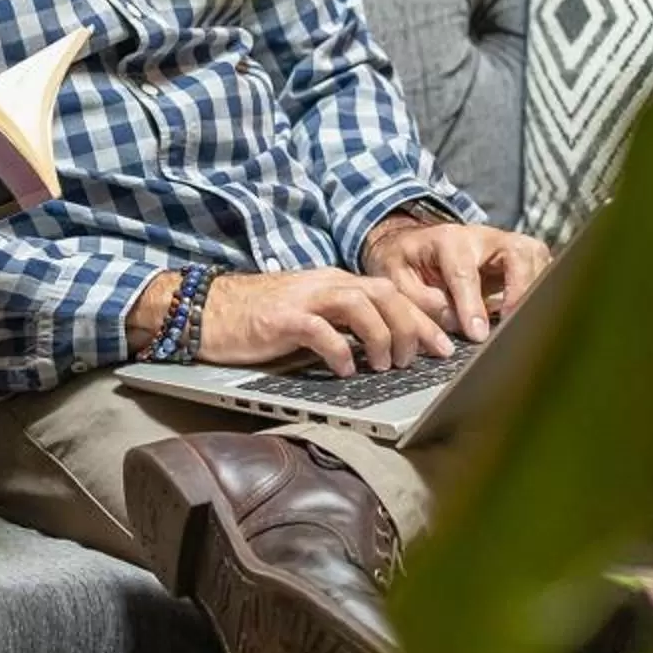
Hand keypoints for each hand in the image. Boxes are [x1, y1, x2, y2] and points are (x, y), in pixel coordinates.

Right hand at [197, 267, 456, 378]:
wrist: (207, 310)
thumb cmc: (258, 318)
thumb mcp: (310, 314)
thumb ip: (343, 322)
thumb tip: (383, 345)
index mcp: (335, 283)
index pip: (391, 292)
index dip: (424, 316)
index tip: (445, 343)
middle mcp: (324, 285)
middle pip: (385, 294)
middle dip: (412, 326)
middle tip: (422, 358)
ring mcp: (303, 299)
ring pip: (360, 305)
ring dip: (381, 336)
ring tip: (385, 364)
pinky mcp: (281, 319)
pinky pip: (320, 330)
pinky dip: (339, 350)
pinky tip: (345, 368)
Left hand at [361, 215, 551, 341]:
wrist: (414, 243)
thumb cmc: (404, 261)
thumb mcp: (395, 277)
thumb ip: (422, 300)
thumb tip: (456, 322)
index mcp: (448, 239)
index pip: (465, 272)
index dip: (472, 305)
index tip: (477, 335)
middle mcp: (483, 236)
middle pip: (516, 253)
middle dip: (520, 290)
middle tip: (513, 325)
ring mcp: (506, 243)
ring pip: (536, 258)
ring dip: (535, 292)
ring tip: (524, 325)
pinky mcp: (521, 256)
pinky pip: (543, 270)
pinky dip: (541, 292)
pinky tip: (531, 317)